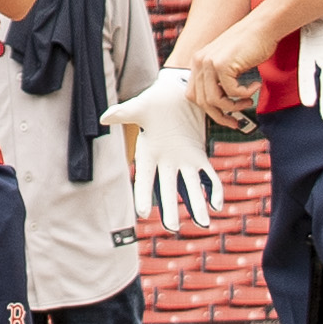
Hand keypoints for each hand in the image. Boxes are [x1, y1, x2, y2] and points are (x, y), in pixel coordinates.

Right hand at [112, 78, 225, 233]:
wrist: (175, 95)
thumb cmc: (154, 101)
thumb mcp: (139, 107)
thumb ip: (124, 113)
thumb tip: (105, 118)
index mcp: (148, 154)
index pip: (145, 178)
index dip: (144, 195)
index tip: (142, 213)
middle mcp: (165, 163)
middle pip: (168, 189)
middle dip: (171, 208)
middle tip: (173, 228)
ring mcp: (184, 161)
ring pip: (191, 187)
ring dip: (197, 206)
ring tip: (205, 224)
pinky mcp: (199, 156)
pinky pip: (208, 175)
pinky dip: (213, 189)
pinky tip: (218, 204)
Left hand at [180, 40, 262, 135]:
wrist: (263, 27)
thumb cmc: (250, 46)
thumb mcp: (228, 63)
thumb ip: (218, 80)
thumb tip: (219, 107)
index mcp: (198, 62)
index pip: (194, 96)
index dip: (209, 110)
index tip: (225, 118)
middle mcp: (200, 62)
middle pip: (203, 101)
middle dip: (221, 115)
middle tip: (236, 121)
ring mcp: (209, 62)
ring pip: (215, 100)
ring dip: (234, 106)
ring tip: (248, 102)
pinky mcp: (223, 64)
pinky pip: (232, 91)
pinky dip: (246, 93)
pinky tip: (256, 85)